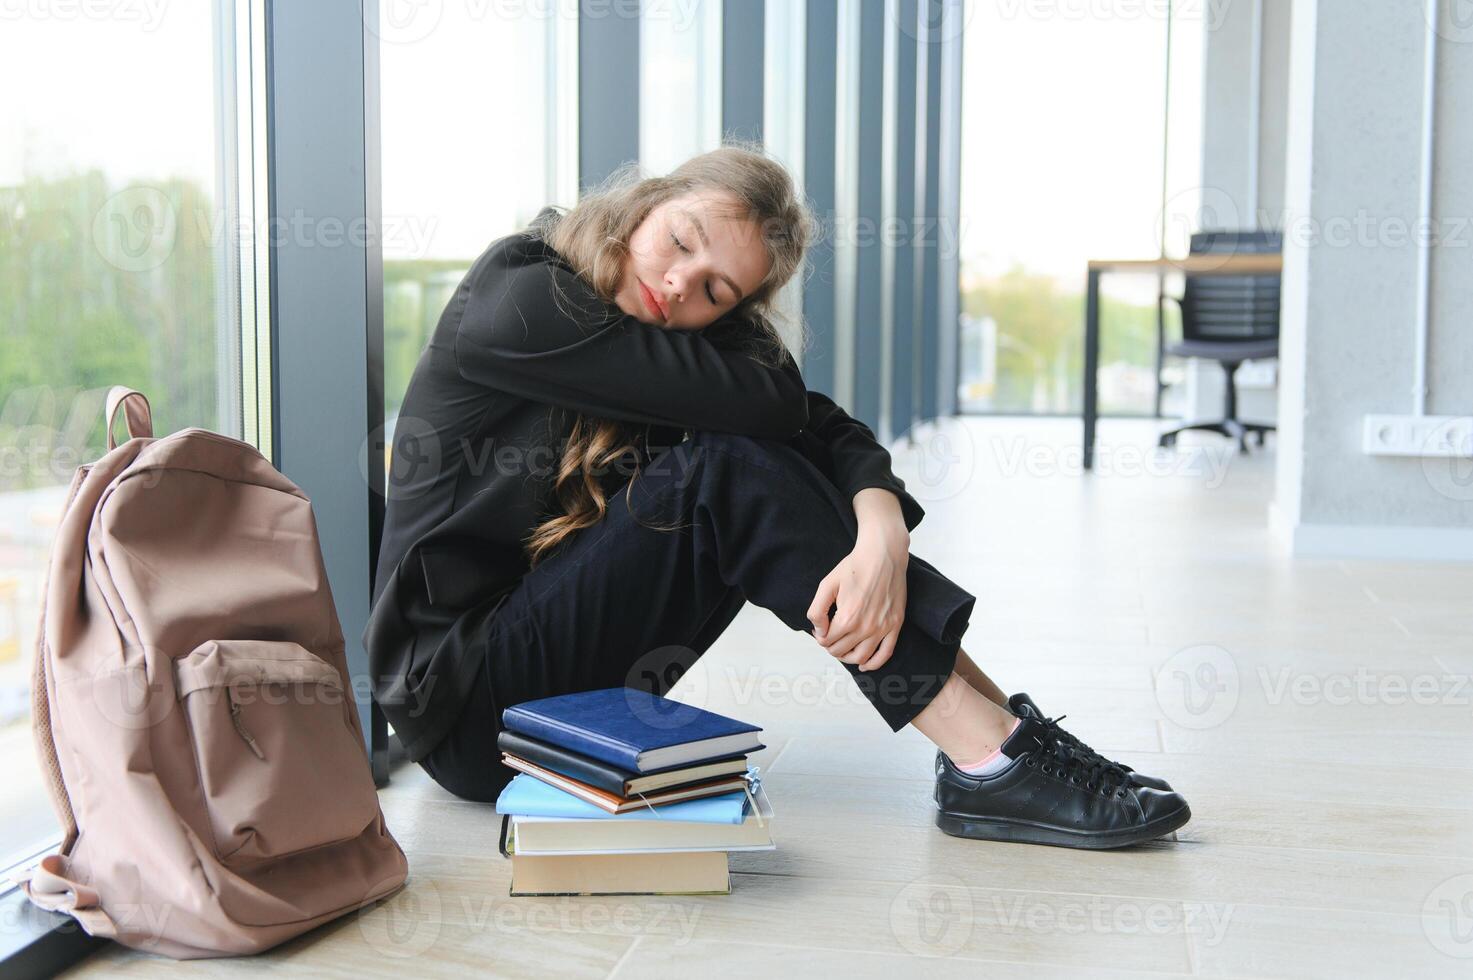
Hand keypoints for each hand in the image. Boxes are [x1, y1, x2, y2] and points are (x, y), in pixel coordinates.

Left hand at [806, 522, 908, 671]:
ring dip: (847, 657)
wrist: (883, 555)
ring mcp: (883, 628)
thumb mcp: (827, 584)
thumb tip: (819, 631)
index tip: (820, 629)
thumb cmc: (854, 566)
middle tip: (829, 636)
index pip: (827, 641)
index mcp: (847, 618)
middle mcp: (866, 627)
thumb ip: (817, 610)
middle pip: (841, 650)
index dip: (820, 636)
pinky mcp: (895, 626)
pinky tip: (864, 665)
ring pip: (860, 657)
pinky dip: (873, 664)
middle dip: (831, 646)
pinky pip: (885, 654)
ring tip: (842, 649)